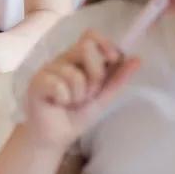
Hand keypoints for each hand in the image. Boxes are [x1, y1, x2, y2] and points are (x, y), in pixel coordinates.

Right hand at [23, 30, 139, 149]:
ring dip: (79, 94)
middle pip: (85, 48)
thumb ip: (118, 79)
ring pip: (74, 73)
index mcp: (78, 58)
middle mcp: (62, 59)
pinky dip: (64, 99)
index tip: (114, 61)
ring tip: (71, 103)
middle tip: (89, 94)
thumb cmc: (76, 115)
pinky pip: (59, 86)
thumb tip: (138, 60)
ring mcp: (47, 70)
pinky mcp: (36, 83)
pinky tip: (58, 104)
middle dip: (96, 75)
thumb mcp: (103, 97)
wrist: (56, 137)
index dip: (105, 44)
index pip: (91, 35)